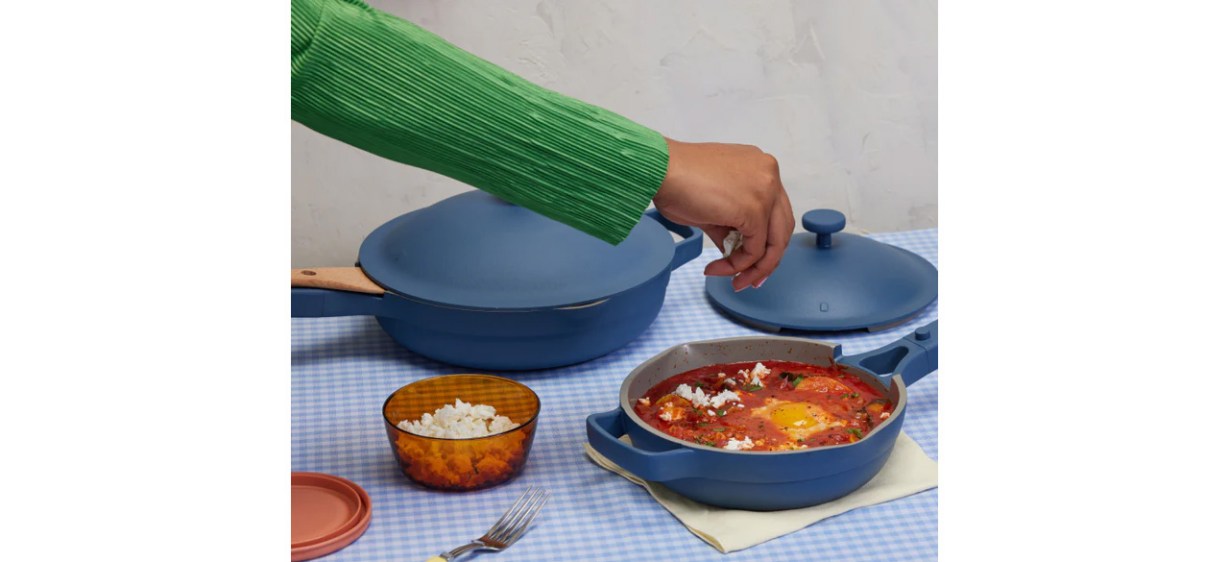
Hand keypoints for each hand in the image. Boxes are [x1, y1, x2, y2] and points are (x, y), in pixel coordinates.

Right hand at [652, 138, 794, 290]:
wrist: (660, 169)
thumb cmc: (676, 179)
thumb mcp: (713, 205)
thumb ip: (731, 225)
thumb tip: (734, 250)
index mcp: (760, 167)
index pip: (776, 212)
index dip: (766, 241)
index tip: (749, 262)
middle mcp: (769, 175)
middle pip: (782, 228)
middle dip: (767, 260)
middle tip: (749, 280)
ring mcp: (765, 191)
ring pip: (773, 243)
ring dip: (754, 269)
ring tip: (734, 282)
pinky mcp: (755, 210)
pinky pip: (754, 250)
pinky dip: (737, 265)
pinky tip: (716, 268)